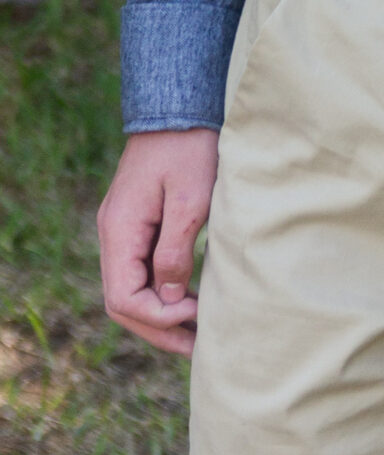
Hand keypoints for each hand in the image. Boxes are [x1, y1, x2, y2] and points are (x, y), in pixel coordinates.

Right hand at [97, 128, 219, 356]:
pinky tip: (192, 300)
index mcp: (119, 231)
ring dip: (161, 314)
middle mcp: (114, 234)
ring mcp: (125, 230)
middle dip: (159, 328)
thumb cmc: (190, 147)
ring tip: (197, 334)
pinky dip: (164, 291)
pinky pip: (143, 270)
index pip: (124, 297)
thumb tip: (170, 298)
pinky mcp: (141, 223)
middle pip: (124, 301)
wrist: (182, 107)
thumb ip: (176, 251)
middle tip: (198, 347)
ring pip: (133, 289)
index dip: (158, 316)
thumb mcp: (191, 199)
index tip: (197, 314)